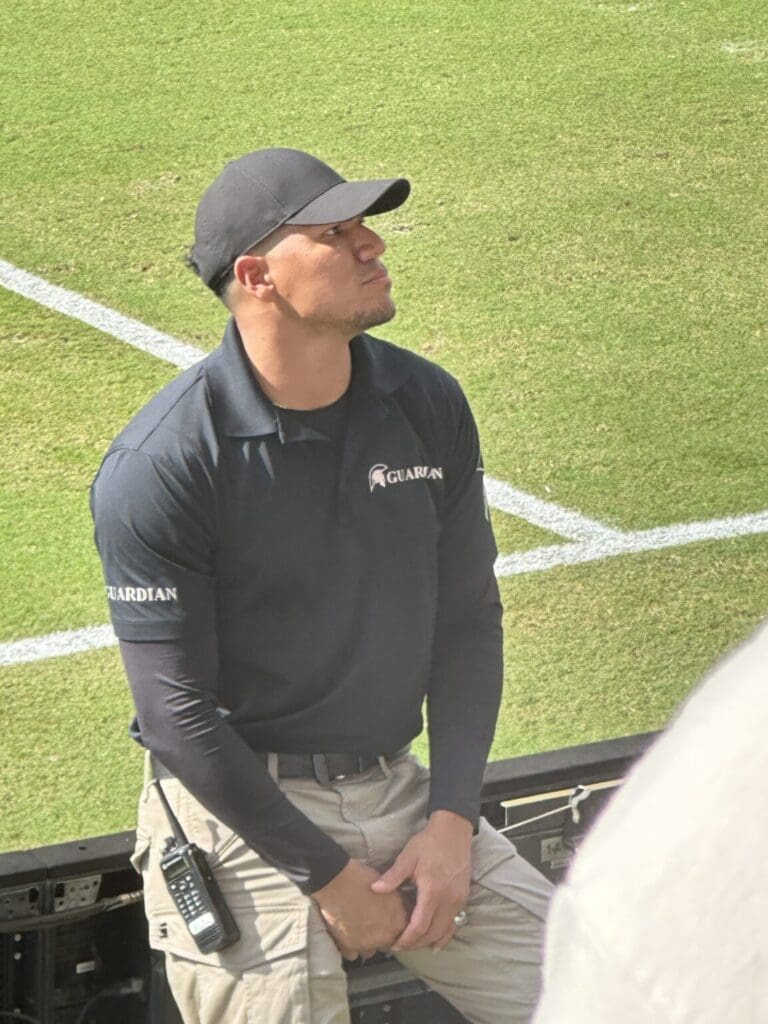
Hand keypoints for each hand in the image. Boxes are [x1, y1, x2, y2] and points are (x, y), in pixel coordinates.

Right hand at [312, 859, 410, 959]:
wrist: (336, 881)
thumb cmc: (360, 879)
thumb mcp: (388, 886)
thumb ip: (398, 902)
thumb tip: (399, 907)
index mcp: (397, 921)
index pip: (405, 931)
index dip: (395, 924)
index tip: (389, 919)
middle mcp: (385, 936)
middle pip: (388, 942)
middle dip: (382, 934)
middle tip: (372, 919)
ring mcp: (367, 944)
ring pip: (371, 950)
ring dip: (367, 941)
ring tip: (359, 925)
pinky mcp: (350, 947)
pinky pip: (353, 953)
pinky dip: (350, 945)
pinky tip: (347, 931)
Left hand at [371, 810, 472, 951]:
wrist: (453, 832)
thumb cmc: (428, 843)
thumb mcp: (408, 857)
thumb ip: (393, 876)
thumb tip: (375, 889)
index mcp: (432, 891)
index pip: (419, 926)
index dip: (406, 939)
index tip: (394, 945)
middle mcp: (448, 900)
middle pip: (431, 933)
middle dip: (415, 944)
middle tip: (399, 946)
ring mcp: (458, 901)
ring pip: (444, 931)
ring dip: (428, 941)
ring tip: (412, 944)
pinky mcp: (463, 898)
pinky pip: (454, 924)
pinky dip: (445, 936)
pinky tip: (436, 944)